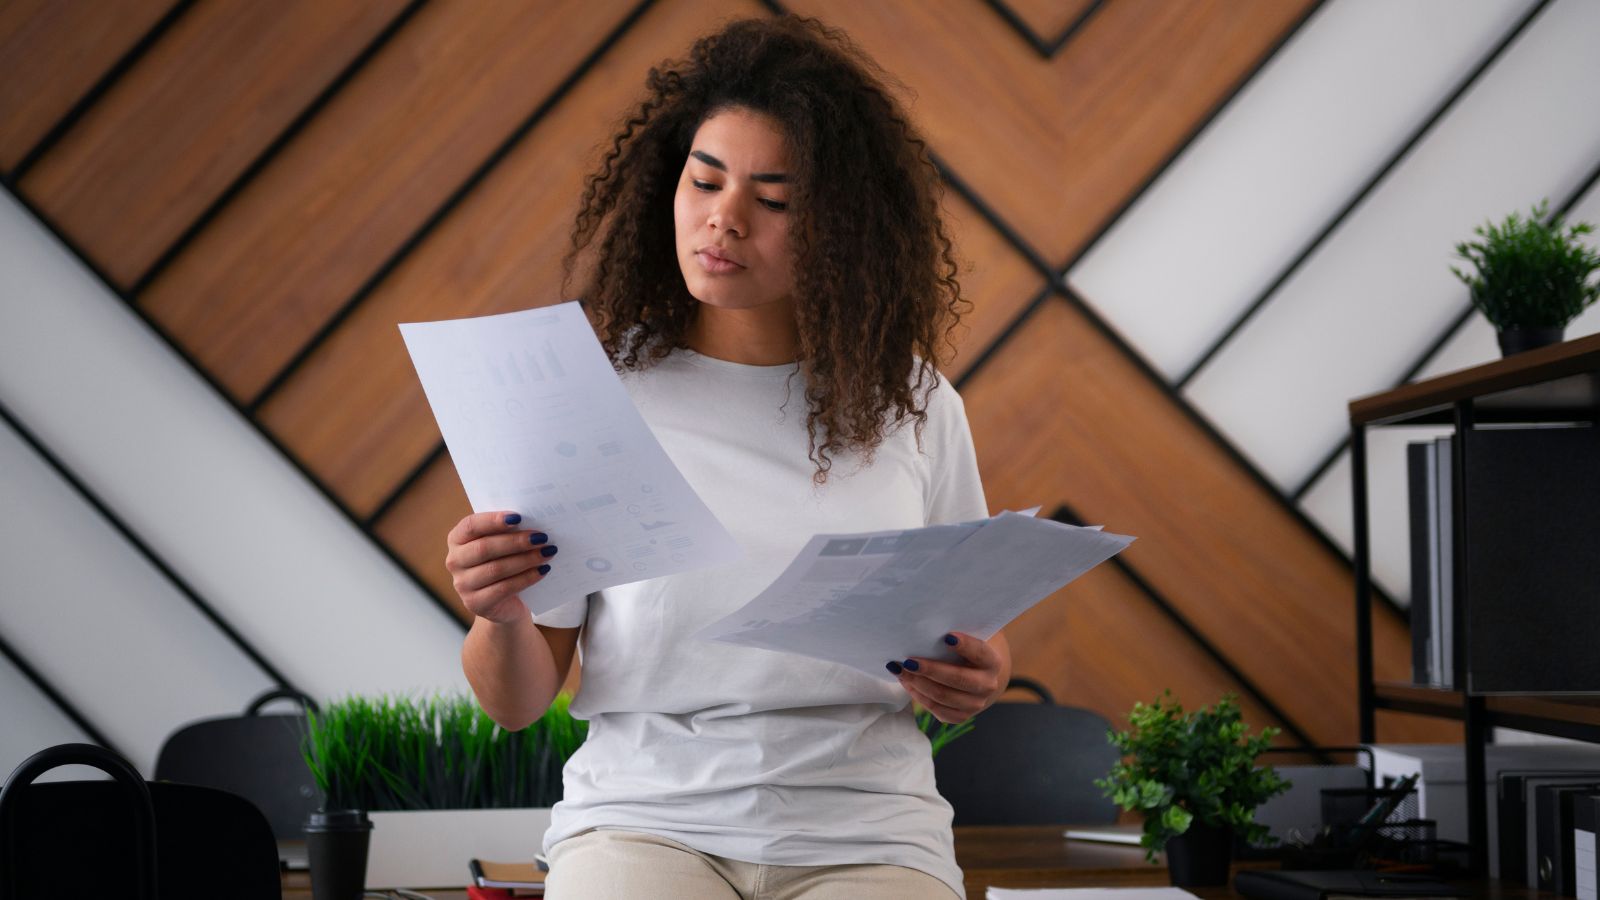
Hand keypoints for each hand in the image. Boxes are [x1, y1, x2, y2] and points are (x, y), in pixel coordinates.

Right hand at [445, 511, 559, 623]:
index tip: (518, 517)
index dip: (493, 520)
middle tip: (541, 537)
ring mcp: (462, 584)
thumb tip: (533, 520)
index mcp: (457, 539)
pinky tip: (542, 570)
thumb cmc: (504, 562)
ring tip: (547, 552)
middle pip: (484, 548)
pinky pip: (504, 588)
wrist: (504, 603)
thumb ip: (508, 531)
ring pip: (496, 569)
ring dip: (526, 559)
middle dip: (516, 541)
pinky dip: (526, 578)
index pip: (470, 526)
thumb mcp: (502, 545)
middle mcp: (454, 561)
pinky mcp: (475, 603)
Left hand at [889, 631, 1011, 723]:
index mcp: (992, 662)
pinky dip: (919, 696)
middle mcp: (988, 685)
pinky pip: (937, 709)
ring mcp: (975, 703)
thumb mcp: (970, 639)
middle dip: (930, 670)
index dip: (965, 645)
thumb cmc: (968, 652)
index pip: (980, 652)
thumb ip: (955, 633)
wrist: (981, 678)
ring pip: (943, 697)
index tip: (947, 636)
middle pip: (957, 679)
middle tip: (908, 661)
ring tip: (900, 671)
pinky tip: (908, 683)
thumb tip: (926, 626)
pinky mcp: (961, 716)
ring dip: (918, 683)